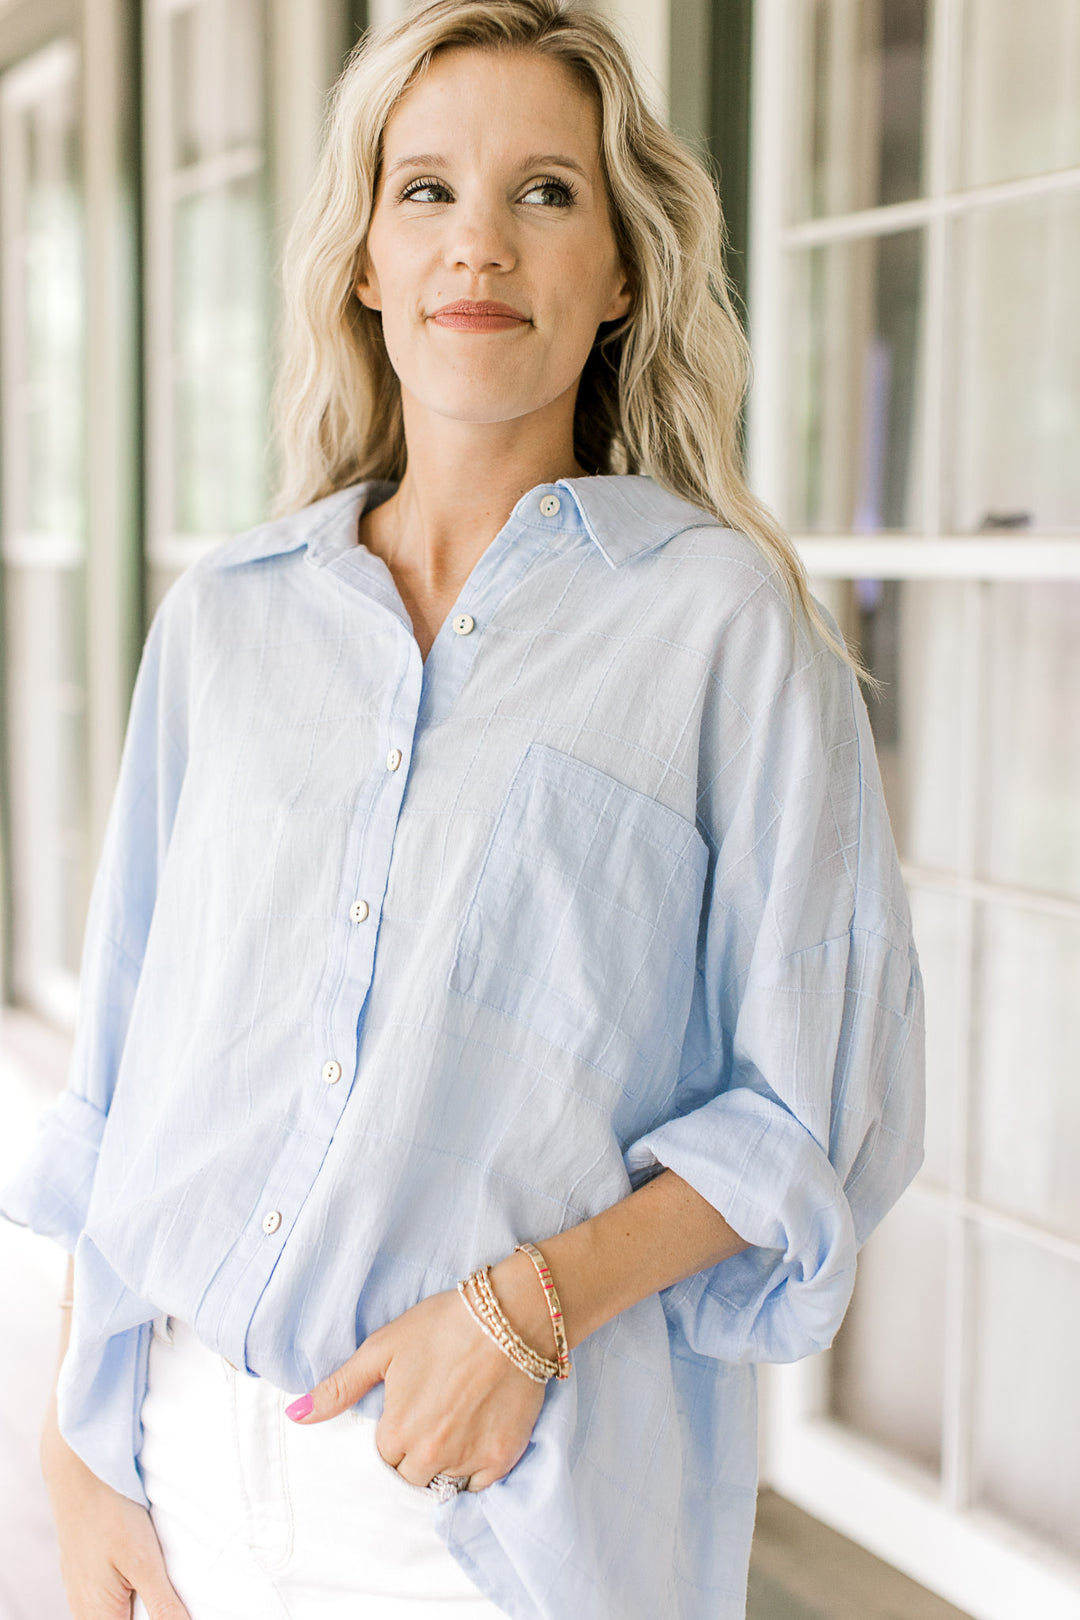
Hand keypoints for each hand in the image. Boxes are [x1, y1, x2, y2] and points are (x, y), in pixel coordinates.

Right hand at [41, 1413, 190, 1619]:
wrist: (79, 1474)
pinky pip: (108, 1598)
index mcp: (98, 1615)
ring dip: (140, 1605)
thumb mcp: (144, 1561)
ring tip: (160, 1582)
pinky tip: (142, 1573)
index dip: (159, 1619)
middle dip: (150, 1611)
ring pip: (116, 1612)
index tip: (173, 1606)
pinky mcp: (84, 1574)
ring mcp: (81, 1591)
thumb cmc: (112, 1514)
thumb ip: (162, 1606)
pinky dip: (129, 1593)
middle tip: (168, 1586)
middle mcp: (83, 1610)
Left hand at [286, 1284, 546, 1490]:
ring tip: (456, 1423)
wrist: (509, 1316)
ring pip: (444, 1483)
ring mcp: (468, 1460)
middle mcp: (429, 1455)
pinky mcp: (502, 1459)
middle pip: (411, 1476)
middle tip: (433, 1415)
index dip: (395, 1433)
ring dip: (445, 1463)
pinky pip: (479, 1486)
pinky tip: (478, 1435)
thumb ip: (340, 1388)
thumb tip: (294, 1415)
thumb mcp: (384, 1347)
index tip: (410, 1409)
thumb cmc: (443, 1325)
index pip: (382, 1457)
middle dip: (416, 1454)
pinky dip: (475, 1470)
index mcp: (396, 1431)